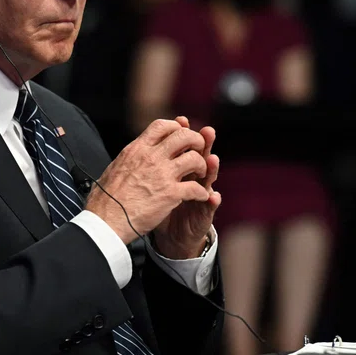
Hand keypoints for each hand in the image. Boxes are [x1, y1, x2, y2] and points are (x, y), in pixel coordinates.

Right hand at [85, 119, 209, 243]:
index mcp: (136, 150)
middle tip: (198, 151)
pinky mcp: (170, 194)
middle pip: (184, 136)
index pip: (162, 125)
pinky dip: (202, 192)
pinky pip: (196, 187)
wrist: (105, 220)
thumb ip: (128, 159)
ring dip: (202, 166)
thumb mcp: (114, 167)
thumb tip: (128, 157)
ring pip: (194, 159)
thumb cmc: (105, 199)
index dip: (176, 128)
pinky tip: (200, 196)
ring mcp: (162, 175)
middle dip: (196, 141)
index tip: (180, 136)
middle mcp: (151, 158)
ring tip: (200, 174)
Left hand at [153, 118, 220, 259]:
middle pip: (200, 155)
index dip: (183, 132)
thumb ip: (152, 164)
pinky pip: (209, 206)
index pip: (184, 145)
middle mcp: (194, 178)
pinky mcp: (204, 213)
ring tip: (213, 159)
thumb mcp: (153, 182)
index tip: (181, 120)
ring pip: (209, 178)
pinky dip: (212, 200)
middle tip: (206, 131)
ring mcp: (201, 194)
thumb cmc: (158, 206)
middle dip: (203, 143)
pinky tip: (213, 196)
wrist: (170, 235)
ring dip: (212, 168)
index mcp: (180, 168)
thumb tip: (142, 142)